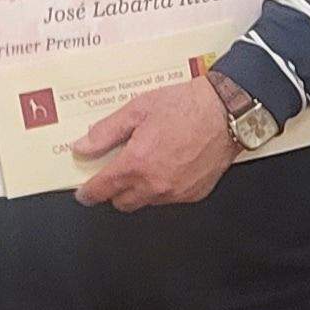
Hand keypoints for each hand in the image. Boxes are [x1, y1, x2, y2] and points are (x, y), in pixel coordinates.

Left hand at [70, 77, 235, 210]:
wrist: (226, 111)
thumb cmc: (185, 106)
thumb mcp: (137, 110)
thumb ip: (106, 132)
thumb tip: (83, 147)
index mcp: (136, 164)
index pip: (102, 190)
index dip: (88, 193)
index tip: (84, 193)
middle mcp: (155, 184)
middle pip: (122, 203)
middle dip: (115, 191)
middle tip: (117, 171)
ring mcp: (176, 193)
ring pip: (146, 202)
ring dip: (140, 189)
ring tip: (148, 162)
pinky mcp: (194, 194)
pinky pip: (170, 199)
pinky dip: (164, 187)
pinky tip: (169, 165)